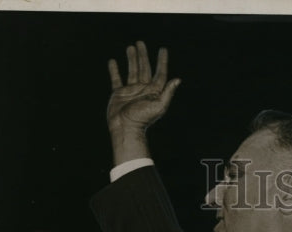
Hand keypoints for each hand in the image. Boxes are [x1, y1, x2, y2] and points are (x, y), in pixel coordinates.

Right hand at [106, 41, 180, 162]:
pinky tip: (113, 61)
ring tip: (130, 47)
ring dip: (131, 59)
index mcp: (154, 91)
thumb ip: (168, 92)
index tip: (163, 49)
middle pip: (144, 68)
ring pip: (132, 70)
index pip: (160, 73)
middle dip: (143, 56)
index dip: (162, 61)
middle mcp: (143, 89)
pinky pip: (116, 79)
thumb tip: (178, 79)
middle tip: (141, 43)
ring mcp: (131, 91)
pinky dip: (114, 70)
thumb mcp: (159, 105)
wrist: (126, 128)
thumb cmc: (143, 118)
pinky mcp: (119, 93)